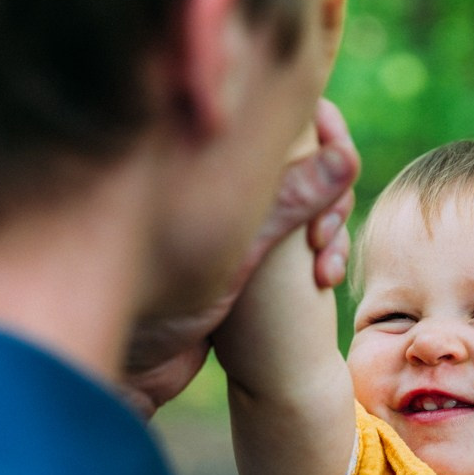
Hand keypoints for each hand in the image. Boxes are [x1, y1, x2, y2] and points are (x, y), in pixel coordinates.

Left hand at [122, 99, 359, 417]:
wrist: (128, 366)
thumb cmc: (156, 299)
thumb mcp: (234, 245)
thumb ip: (289, 200)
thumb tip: (346, 159)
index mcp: (206, 150)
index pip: (280, 108)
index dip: (323, 125)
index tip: (343, 159)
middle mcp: (220, 171)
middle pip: (304, 153)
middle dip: (332, 191)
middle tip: (323, 234)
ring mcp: (233, 211)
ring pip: (305, 197)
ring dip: (331, 226)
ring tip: (326, 267)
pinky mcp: (243, 249)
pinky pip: (297, 235)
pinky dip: (319, 252)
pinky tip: (325, 280)